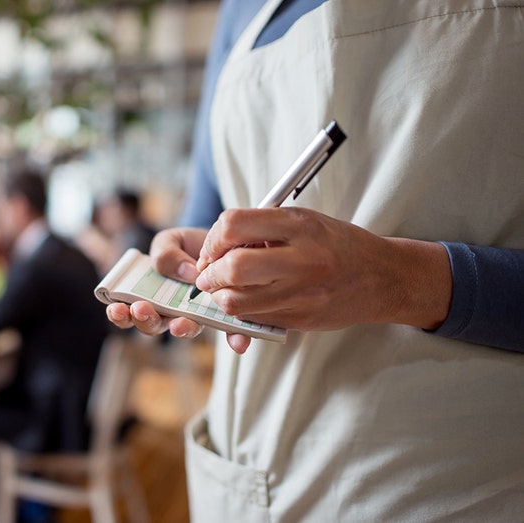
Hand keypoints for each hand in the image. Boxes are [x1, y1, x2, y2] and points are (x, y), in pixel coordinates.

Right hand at [105, 227, 207, 338]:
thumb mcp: (170, 242)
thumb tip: (185, 273)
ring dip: (170, 327)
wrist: (216, 246)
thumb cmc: (184, 246)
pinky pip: (194, 327)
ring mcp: (180, 315)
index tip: (115, 308)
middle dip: (140, 319)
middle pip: (145, 323)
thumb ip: (166, 255)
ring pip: (169, 328)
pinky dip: (189, 326)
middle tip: (138, 308)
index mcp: (142, 291)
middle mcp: (159, 309)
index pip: (124, 308)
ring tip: (170, 322)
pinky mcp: (201, 317)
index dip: (117, 312)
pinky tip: (185, 322)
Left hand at [194, 207, 451, 337]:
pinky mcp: (301, 317)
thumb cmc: (337, 244)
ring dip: (219, 297)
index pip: (233, 224)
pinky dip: (239, 310)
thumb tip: (217, 244)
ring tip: (222, 289)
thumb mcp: (305, 221)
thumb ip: (263, 228)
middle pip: (232, 266)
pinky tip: (245, 300)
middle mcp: (302, 257)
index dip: (213, 239)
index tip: (212, 248)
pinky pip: (253, 317)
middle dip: (210, 272)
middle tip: (208, 274)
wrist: (383, 277)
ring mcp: (302, 291)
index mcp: (299, 224)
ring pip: (236, 301)